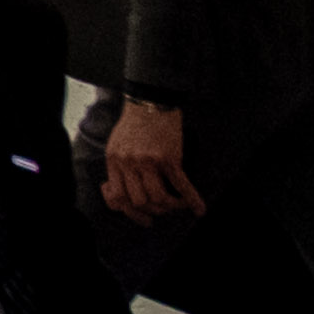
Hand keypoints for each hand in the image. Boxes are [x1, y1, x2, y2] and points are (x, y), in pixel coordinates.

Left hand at [99, 97, 202, 220]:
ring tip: (176, 204)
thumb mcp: (116, 145)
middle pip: (139, 201)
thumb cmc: (133, 124)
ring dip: (169, 206)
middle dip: (151, 210)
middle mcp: (129, 162)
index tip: (139, 212)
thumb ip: (117, 168)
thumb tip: (118, 194)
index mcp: (114, 160)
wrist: (151, 102)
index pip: (116, 197)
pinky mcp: (170, 157)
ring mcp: (149, 161)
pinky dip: (191, 200)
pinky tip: (198, 209)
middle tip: (161, 209)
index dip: (128, 210)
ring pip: (158, 198)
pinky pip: (181, 185)